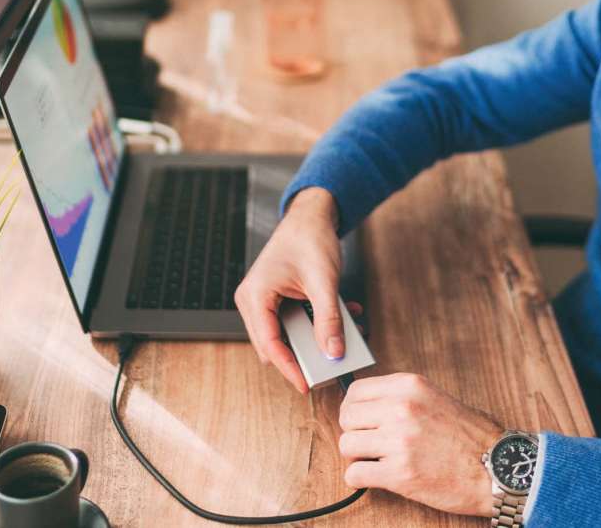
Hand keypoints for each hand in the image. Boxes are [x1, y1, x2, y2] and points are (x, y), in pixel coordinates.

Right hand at [235, 187, 347, 392]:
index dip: (289, 368)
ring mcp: (264, 300)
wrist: (311, 215)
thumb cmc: (309, 239)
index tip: (307, 385)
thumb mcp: (324, 282)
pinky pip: (296, 321)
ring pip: (290, 334)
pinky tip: (345, 314)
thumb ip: (328, 319)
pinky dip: (319, 322)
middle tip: (334, 361)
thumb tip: (333, 351)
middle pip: (277, 344)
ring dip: (317, 336)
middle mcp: (253, 301)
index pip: (269, 345)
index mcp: (255, 297)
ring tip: (347, 333)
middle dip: (307, 353)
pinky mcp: (278, 299)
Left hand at [338, 373, 503, 515]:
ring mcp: (399, 441)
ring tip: (376, 461)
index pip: (356, 391)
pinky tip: (375, 478)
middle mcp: (401, 409)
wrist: (497, 468)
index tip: (361, 421)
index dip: (354, 408)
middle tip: (369, 444)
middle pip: (347, 417)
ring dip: (357, 456)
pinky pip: (355, 474)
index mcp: (410, 387)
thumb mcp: (437, 399)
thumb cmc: (473, 437)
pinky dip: (360, 479)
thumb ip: (403, 398)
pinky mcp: (399, 473)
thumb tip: (370, 407)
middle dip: (354, 433)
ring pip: (347, 445)